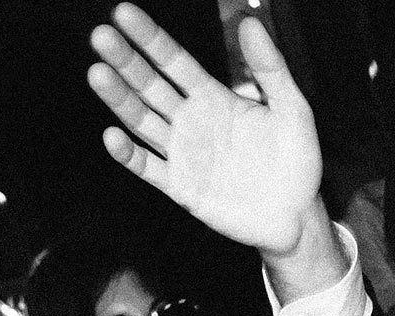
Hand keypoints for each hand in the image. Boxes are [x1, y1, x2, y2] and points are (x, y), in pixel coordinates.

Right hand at [88, 6, 323, 259]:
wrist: (297, 216)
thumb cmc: (296, 162)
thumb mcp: (293, 110)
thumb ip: (271, 69)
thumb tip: (250, 23)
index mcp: (213, 97)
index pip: (174, 61)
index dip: (150, 39)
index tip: (123, 13)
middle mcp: (191, 121)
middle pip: (150, 86)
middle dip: (126, 61)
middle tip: (101, 36)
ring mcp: (183, 153)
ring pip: (142, 120)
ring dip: (119, 99)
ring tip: (98, 73)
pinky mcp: (181, 186)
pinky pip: (148, 167)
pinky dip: (129, 154)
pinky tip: (112, 136)